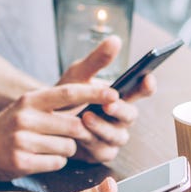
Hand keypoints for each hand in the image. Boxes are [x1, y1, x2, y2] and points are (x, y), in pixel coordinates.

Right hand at [0, 84, 119, 180]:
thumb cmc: (12, 125)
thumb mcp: (30, 106)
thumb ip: (58, 103)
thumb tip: (95, 98)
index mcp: (32, 99)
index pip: (69, 93)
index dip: (94, 94)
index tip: (114, 94)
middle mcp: (25, 117)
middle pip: (74, 125)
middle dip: (81, 132)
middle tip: (73, 134)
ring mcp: (21, 140)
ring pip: (68, 147)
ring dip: (68, 149)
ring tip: (50, 146)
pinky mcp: (20, 162)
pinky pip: (57, 163)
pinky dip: (56, 162)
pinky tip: (42, 158)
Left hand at [58, 36, 155, 163]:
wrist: (43, 120)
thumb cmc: (65, 96)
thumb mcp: (78, 74)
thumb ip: (96, 60)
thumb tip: (115, 40)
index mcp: (119, 96)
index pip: (141, 91)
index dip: (147, 86)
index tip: (147, 78)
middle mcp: (119, 117)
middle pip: (131, 116)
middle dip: (121, 110)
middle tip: (109, 103)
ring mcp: (112, 136)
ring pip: (118, 136)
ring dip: (103, 127)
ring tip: (86, 117)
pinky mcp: (100, 152)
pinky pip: (103, 150)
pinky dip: (92, 142)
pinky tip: (79, 135)